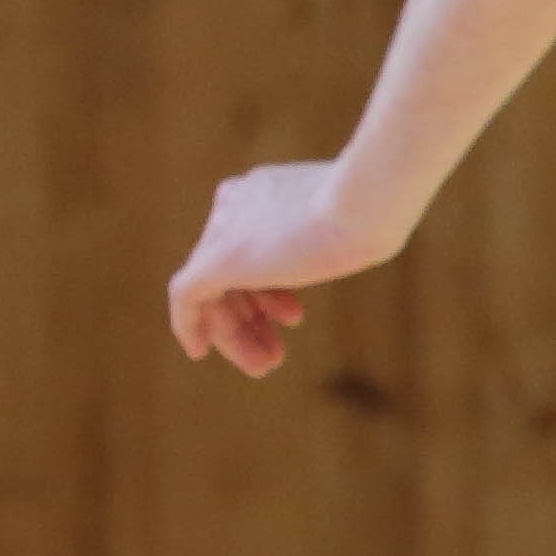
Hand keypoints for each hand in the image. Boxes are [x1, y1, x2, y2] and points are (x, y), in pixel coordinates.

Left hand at [166, 158, 405, 376]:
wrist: (362, 205)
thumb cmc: (370, 215)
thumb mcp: (346, 222)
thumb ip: (324, 231)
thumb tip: (338, 243)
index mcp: (259, 190)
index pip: (250, 249)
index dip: (269, 291)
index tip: (293, 318)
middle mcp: (233, 205)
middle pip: (229, 273)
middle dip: (250, 317)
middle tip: (274, 357)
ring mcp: (222, 231)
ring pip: (211, 290)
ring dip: (235, 332)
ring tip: (265, 365)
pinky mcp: (216, 260)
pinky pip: (186, 297)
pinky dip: (189, 325)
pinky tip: (199, 351)